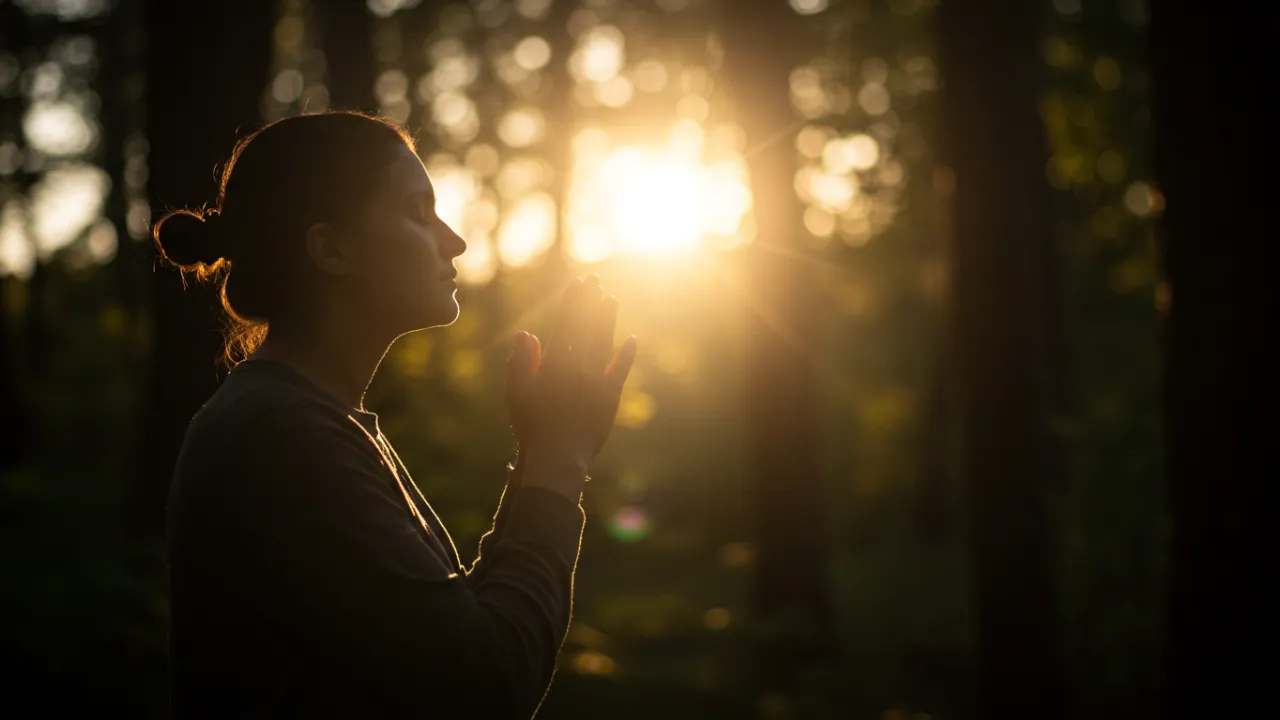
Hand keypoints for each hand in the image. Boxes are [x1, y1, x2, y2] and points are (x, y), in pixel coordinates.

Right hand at [505, 275, 637, 484]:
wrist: (558, 457)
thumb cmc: (531, 426)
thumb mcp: (516, 393)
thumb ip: (521, 361)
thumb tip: (527, 333)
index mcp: (553, 363)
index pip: (564, 323)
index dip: (572, 301)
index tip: (578, 282)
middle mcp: (577, 367)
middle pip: (586, 326)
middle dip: (590, 300)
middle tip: (596, 279)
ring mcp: (596, 381)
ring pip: (604, 342)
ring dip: (607, 319)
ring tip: (611, 298)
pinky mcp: (610, 398)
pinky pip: (621, 371)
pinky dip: (627, 354)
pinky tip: (632, 339)